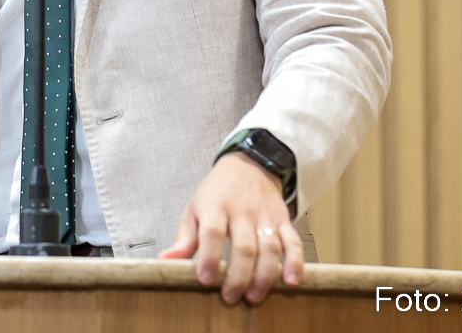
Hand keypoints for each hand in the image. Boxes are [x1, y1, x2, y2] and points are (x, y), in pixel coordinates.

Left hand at [159, 152, 303, 303]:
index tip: (206, 279)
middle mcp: (242, 210)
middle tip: (231, 296)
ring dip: (264, 275)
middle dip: (238, 275)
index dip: (209, 256)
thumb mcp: (194, 209)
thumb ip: (184, 238)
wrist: (248, 165)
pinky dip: (295, 262)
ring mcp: (265, 216)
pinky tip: (291, 281)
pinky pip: (293, 242)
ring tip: (255, 296)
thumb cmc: (217, 192)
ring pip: (269, 247)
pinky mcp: (283, 220)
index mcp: (216, 205)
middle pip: (244, 246)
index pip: (213, 231)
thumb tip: (167, 261)